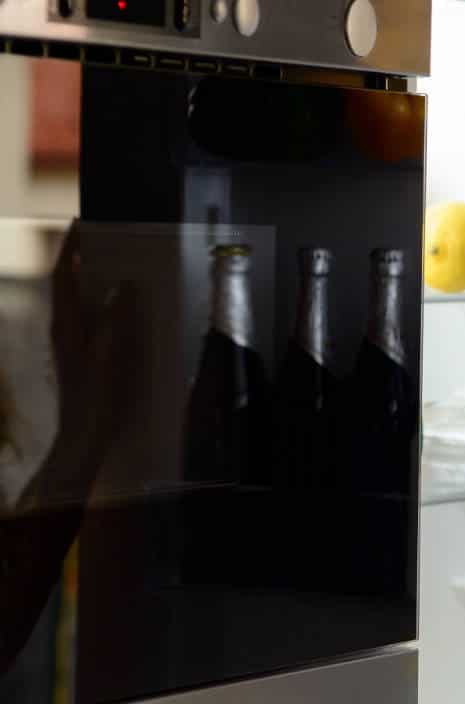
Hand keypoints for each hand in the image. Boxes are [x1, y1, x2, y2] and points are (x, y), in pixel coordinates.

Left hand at [48, 221, 140, 461]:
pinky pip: (87, 318)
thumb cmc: (95, 400)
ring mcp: (69, 344)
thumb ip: (114, 320)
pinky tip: (118, 309)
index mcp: (66, 325)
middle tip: (101, 240)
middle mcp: (63, 330)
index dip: (72, 249)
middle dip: (81, 259)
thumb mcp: (108, 357)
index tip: (81, 224)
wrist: (83, 437)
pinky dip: (99, 304)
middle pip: (68, 285)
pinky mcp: (79, 356)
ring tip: (113, 266)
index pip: (64, 276)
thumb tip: (120, 287)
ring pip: (76, 301)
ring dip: (91, 281)